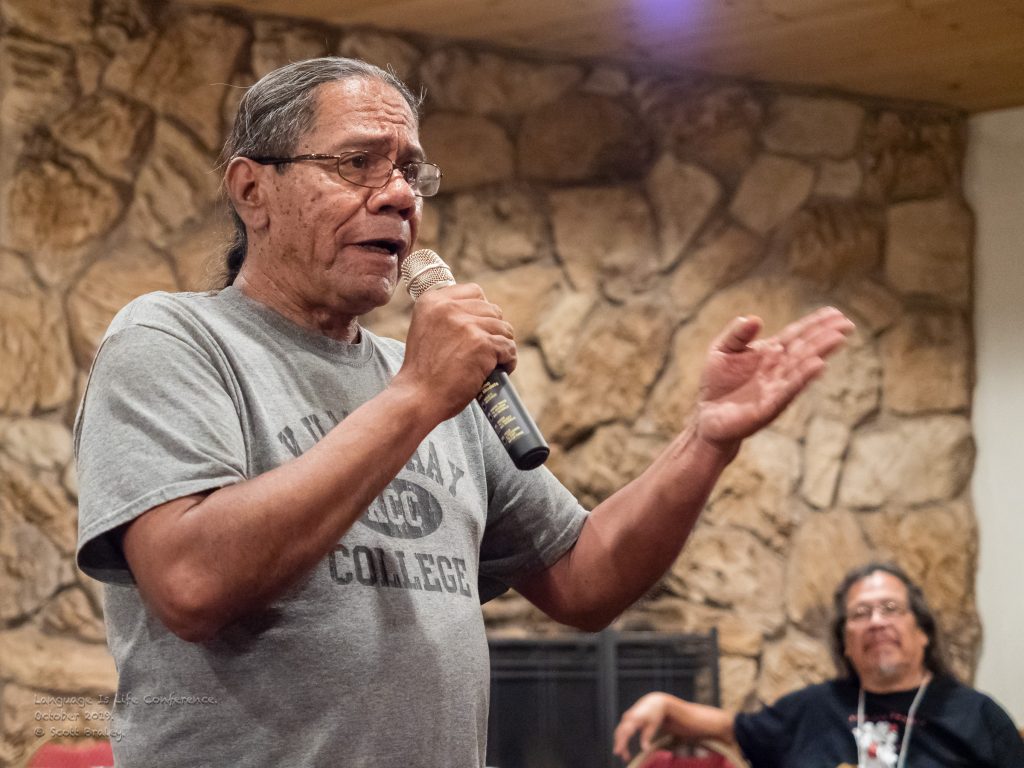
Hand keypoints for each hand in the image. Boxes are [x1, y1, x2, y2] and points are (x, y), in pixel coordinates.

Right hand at [395, 283, 515, 421]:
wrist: (417, 397)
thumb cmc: (423, 372)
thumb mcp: (426, 330)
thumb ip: (447, 317)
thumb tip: (482, 312)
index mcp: (432, 301)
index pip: (474, 291)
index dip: (482, 311)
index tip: (479, 330)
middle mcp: (448, 308)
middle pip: (492, 309)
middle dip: (494, 331)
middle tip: (486, 352)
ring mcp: (466, 325)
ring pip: (504, 328)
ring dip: (502, 347)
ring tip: (493, 363)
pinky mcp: (482, 344)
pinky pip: (508, 348)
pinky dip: (509, 361)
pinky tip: (501, 371)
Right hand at [613, 692, 670, 761]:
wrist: (654, 702)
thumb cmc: (655, 715)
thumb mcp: (653, 726)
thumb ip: (647, 737)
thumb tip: (644, 750)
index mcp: (634, 718)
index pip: (625, 732)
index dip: (621, 742)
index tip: (618, 751)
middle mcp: (628, 717)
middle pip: (620, 733)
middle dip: (620, 745)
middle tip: (624, 757)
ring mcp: (626, 717)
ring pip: (619, 732)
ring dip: (620, 743)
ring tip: (625, 756)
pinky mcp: (626, 719)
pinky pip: (621, 730)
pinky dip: (621, 739)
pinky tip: (624, 748)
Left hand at [696, 306, 854, 447]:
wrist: (706, 417)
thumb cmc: (717, 384)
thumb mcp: (721, 350)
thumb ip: (737, 333)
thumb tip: (754, 318)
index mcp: (770, 354)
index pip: (796, 335)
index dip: (815, 324)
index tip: (835, 313)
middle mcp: (778, 370)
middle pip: (804, 349)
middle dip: (825, 335)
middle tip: (847, 323)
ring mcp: (776, 388)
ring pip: (801, 367)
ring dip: (820, 353)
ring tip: (838, 338)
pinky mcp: (769, 407)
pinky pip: (789, 390)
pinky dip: (803, 377)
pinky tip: (818, 365)